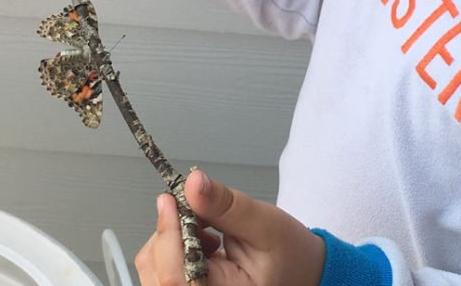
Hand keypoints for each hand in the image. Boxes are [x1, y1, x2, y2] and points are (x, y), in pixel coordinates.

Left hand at [134, 171, 324, 285]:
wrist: (304, 272)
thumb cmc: (291, 256)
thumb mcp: (264, 224)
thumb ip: (226, 205)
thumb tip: (193, 185)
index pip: (176, 278)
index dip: (167, 236)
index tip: (170, 200)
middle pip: (157, 272)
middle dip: (170, 233)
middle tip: (196, 210)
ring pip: (155, 269)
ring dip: (172, 239)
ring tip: (206, 230)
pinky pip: (162, 271)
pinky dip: (175, 249)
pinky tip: (202, 242)